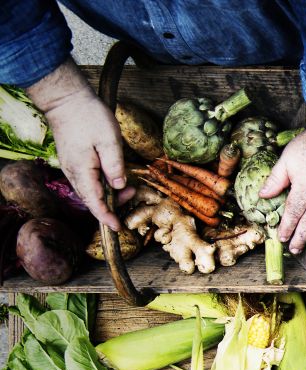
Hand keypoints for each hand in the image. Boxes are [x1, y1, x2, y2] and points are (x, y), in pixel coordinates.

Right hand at [28, 61, 131, 230]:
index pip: (94, 202)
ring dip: (109, 193)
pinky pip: (88, 180)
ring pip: (90, 190)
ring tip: (128, 186)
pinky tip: (114, 178)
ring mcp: (71, 166)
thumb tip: (119, 186)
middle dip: (113, 204)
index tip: (118, 228)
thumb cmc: (88, 116)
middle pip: (92, 199)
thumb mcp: (109, 140)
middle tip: (133, 194)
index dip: (107, 217)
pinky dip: (102, 184)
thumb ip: (115, 166)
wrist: (66, 99)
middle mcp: (73, 172)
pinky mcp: (73, 160)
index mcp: (82, 171)